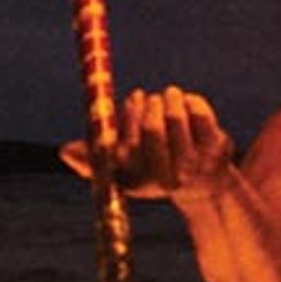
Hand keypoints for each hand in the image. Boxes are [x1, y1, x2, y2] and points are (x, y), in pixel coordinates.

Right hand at [58, 86, 235, 198]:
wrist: (205, 184)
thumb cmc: (155, 169)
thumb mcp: (123, 168)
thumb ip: (94, 159)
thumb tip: (64, 152)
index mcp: (139, 182)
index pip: (126, 147)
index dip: (129, 117)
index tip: (133, 98)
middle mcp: (167, 179)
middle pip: (152, 131)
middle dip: (148, 106)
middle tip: (151, 97)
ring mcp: (194, 165)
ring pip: (175, 117)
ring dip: (169, 99)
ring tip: (169, 97)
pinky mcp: (216, 149)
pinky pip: (198, 112)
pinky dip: (190, 101)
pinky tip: (188, 105)